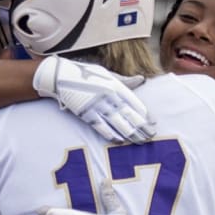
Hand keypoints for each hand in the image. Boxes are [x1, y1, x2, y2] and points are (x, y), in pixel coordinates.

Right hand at [33, 55, 155, 143]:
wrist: (61, 76)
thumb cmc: (86, 73)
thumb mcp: (107, 74)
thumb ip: (124, 81)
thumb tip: (141, 80)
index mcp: (115, 85)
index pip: (134, 102)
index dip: (145, 114)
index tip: (153, 123)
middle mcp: (108, 96)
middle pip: (129, 115)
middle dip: (141, 127)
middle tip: (152, 136)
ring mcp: (97, 106)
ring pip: (118, 123)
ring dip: (130, 133)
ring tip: (140, 141)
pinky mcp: (86, 114)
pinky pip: (101, 127)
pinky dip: (111, 135)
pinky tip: (120, 141)